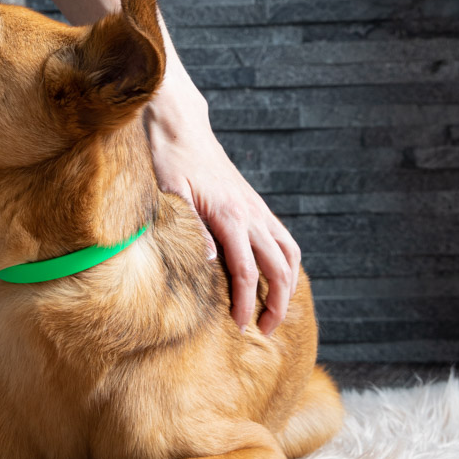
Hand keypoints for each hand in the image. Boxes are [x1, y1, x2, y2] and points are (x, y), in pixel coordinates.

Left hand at [145, 71, 301, 334]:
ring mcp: (257, 209)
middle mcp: (250, 214)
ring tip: (276, 311)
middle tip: (266, 331)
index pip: (246, 270)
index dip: (245, 302)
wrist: (181, 127)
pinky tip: (279, 279)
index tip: (240, 326)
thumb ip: (188, 227)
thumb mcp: (169, 192)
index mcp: (230, 215)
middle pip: (278, 267)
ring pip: (289, 253)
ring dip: (289, 284)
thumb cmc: (169, 159)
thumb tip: (207, 263)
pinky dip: (288, 263)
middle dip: (277, 302)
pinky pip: (283, 239)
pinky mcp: (255, 206)